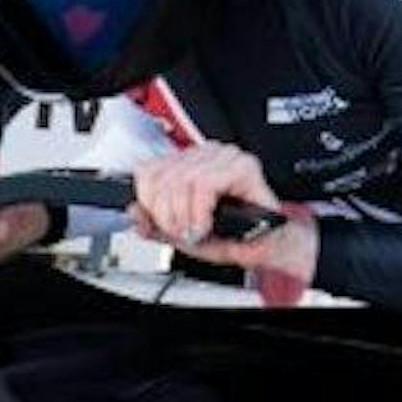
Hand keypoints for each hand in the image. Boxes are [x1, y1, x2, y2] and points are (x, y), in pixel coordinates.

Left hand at [132, 141, 314, 281]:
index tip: (160, 223)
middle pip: (163, 177)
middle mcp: (207, 154)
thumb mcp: (182, 232)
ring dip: (185, 215)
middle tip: (182, 232)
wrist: (268, 246)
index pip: (149, 170)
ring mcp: (226, 157)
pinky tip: (206, 224)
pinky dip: (200, 211)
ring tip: (195, 230)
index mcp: (190, 163)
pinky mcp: (243, 167)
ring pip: (182, 180)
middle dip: (167, 214)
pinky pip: (205, 185)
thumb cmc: (233, 236)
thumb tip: (133, 212)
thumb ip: (154, 223)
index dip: (148, 201)